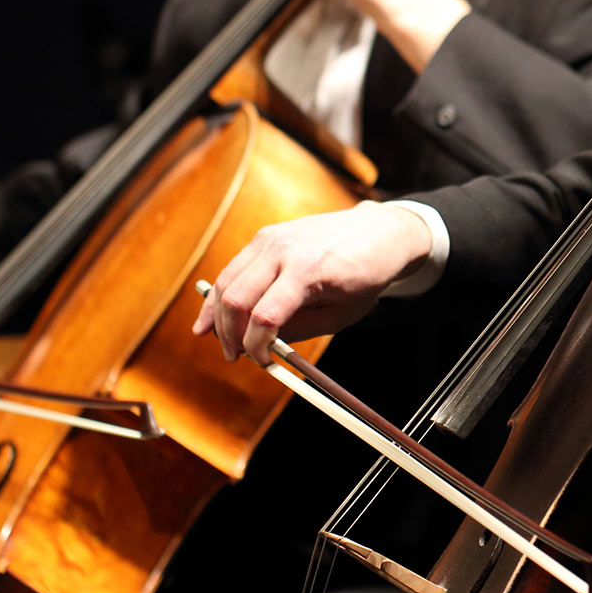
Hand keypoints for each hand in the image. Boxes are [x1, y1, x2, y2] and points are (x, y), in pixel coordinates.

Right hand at [192, 201, 434, 364]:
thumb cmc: (366, 274)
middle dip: (230, 333)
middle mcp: (283, 249)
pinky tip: (212, 316)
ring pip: (227, 281)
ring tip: (220, 341)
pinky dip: (222, 293)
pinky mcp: (266, 235)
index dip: (256, 346)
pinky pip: (235, 267)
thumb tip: (262, 346)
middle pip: (236, 299)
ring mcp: (271, 238)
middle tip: (234, 356)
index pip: (265, 316)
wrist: (379, 231)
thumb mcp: (341, 313)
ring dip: (218, 315)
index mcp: (308, 270)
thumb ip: (299, 330)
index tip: (262, 362)